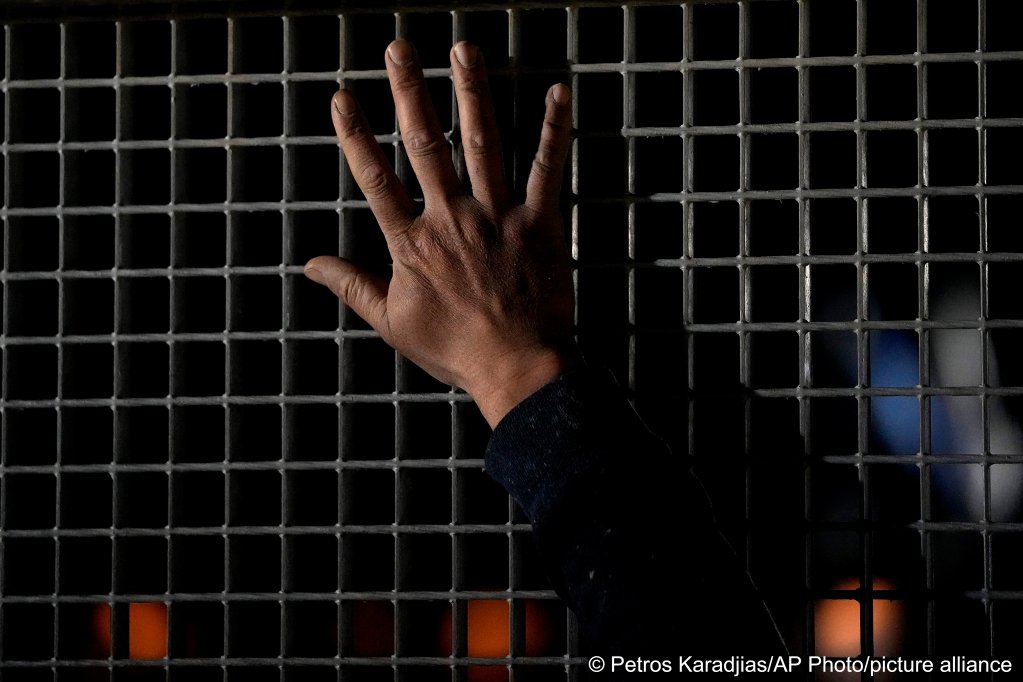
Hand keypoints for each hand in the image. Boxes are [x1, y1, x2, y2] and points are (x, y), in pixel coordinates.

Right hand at [304, 39, 577, 427]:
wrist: (519, 369)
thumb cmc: (456, 350)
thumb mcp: (393, 323)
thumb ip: (352, 286)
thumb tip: (309, 265)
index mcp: (413, 243)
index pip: (376, 179)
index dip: (356, 136)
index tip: (342, 97)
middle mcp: (452, 219)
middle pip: (426, 146)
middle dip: (410, 93)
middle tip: (399, 49)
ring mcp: (498, 217)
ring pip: (483, 144)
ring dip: (472, 93)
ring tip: (464, 49)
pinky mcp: (540, 224)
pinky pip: (548, 170)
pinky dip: (553, 131)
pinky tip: (556, 92)